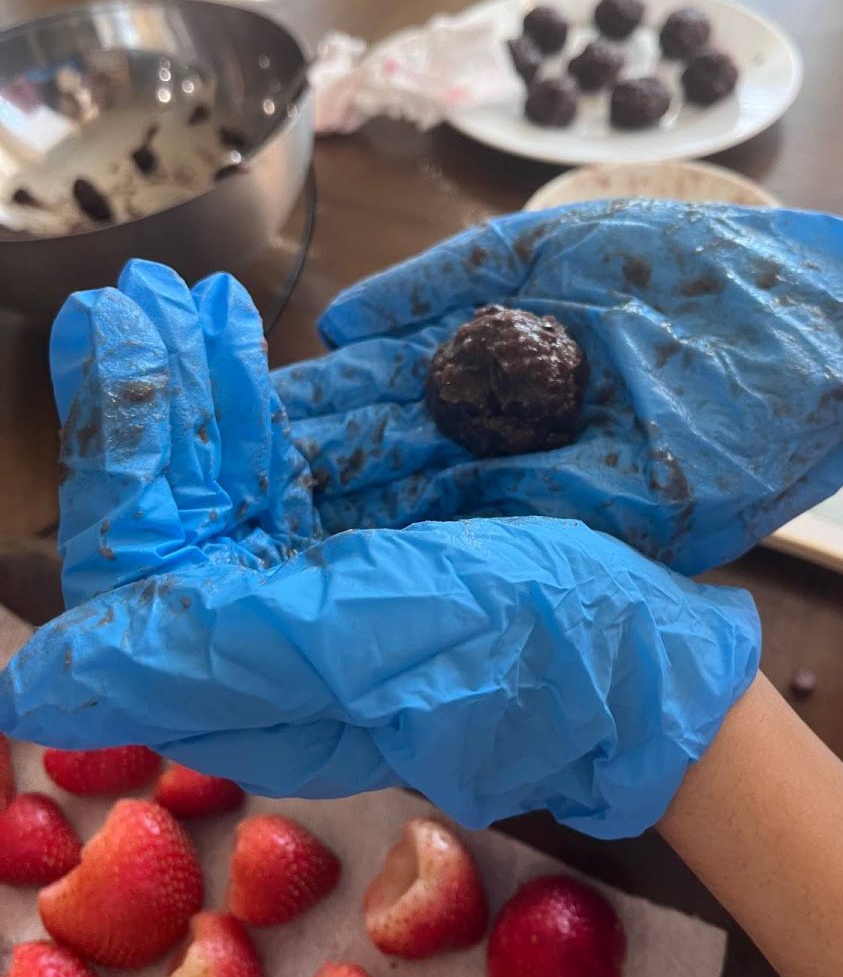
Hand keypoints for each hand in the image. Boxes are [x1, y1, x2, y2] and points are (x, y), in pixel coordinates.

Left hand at [0, 261, 758, 838]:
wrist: (647, 663)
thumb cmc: (531, 652)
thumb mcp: (372, 642)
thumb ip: (208, 654)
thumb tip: (35, 683)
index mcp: (246, 679)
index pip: (137, 559)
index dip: (117, 448)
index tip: (109, 332)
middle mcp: (263, 636)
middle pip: (170, 506)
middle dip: (150, 395)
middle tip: (130, 293)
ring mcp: (313, 584)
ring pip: (223, 475)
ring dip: (196, 384)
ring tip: (179, 298)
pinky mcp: (365, 545)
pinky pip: (286, 469)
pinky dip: (262, 400)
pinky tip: (245, 343)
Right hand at [277, 200, 842, 573]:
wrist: (815, 337)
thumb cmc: (691, 273)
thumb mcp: (551, 253)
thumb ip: (446, 280)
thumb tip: (339, 324)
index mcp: (486, 359)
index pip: (377, 391)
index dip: (314, 412)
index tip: (242, 436)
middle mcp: (500, 430)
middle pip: (389, 457)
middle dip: (314, 480)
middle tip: (226, 512)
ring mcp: (539, 482)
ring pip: (427, 508)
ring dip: (351, 528)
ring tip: (263, 549)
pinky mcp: (583, 527)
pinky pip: (489, 541)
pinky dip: (424, 556)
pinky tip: (349, 570)